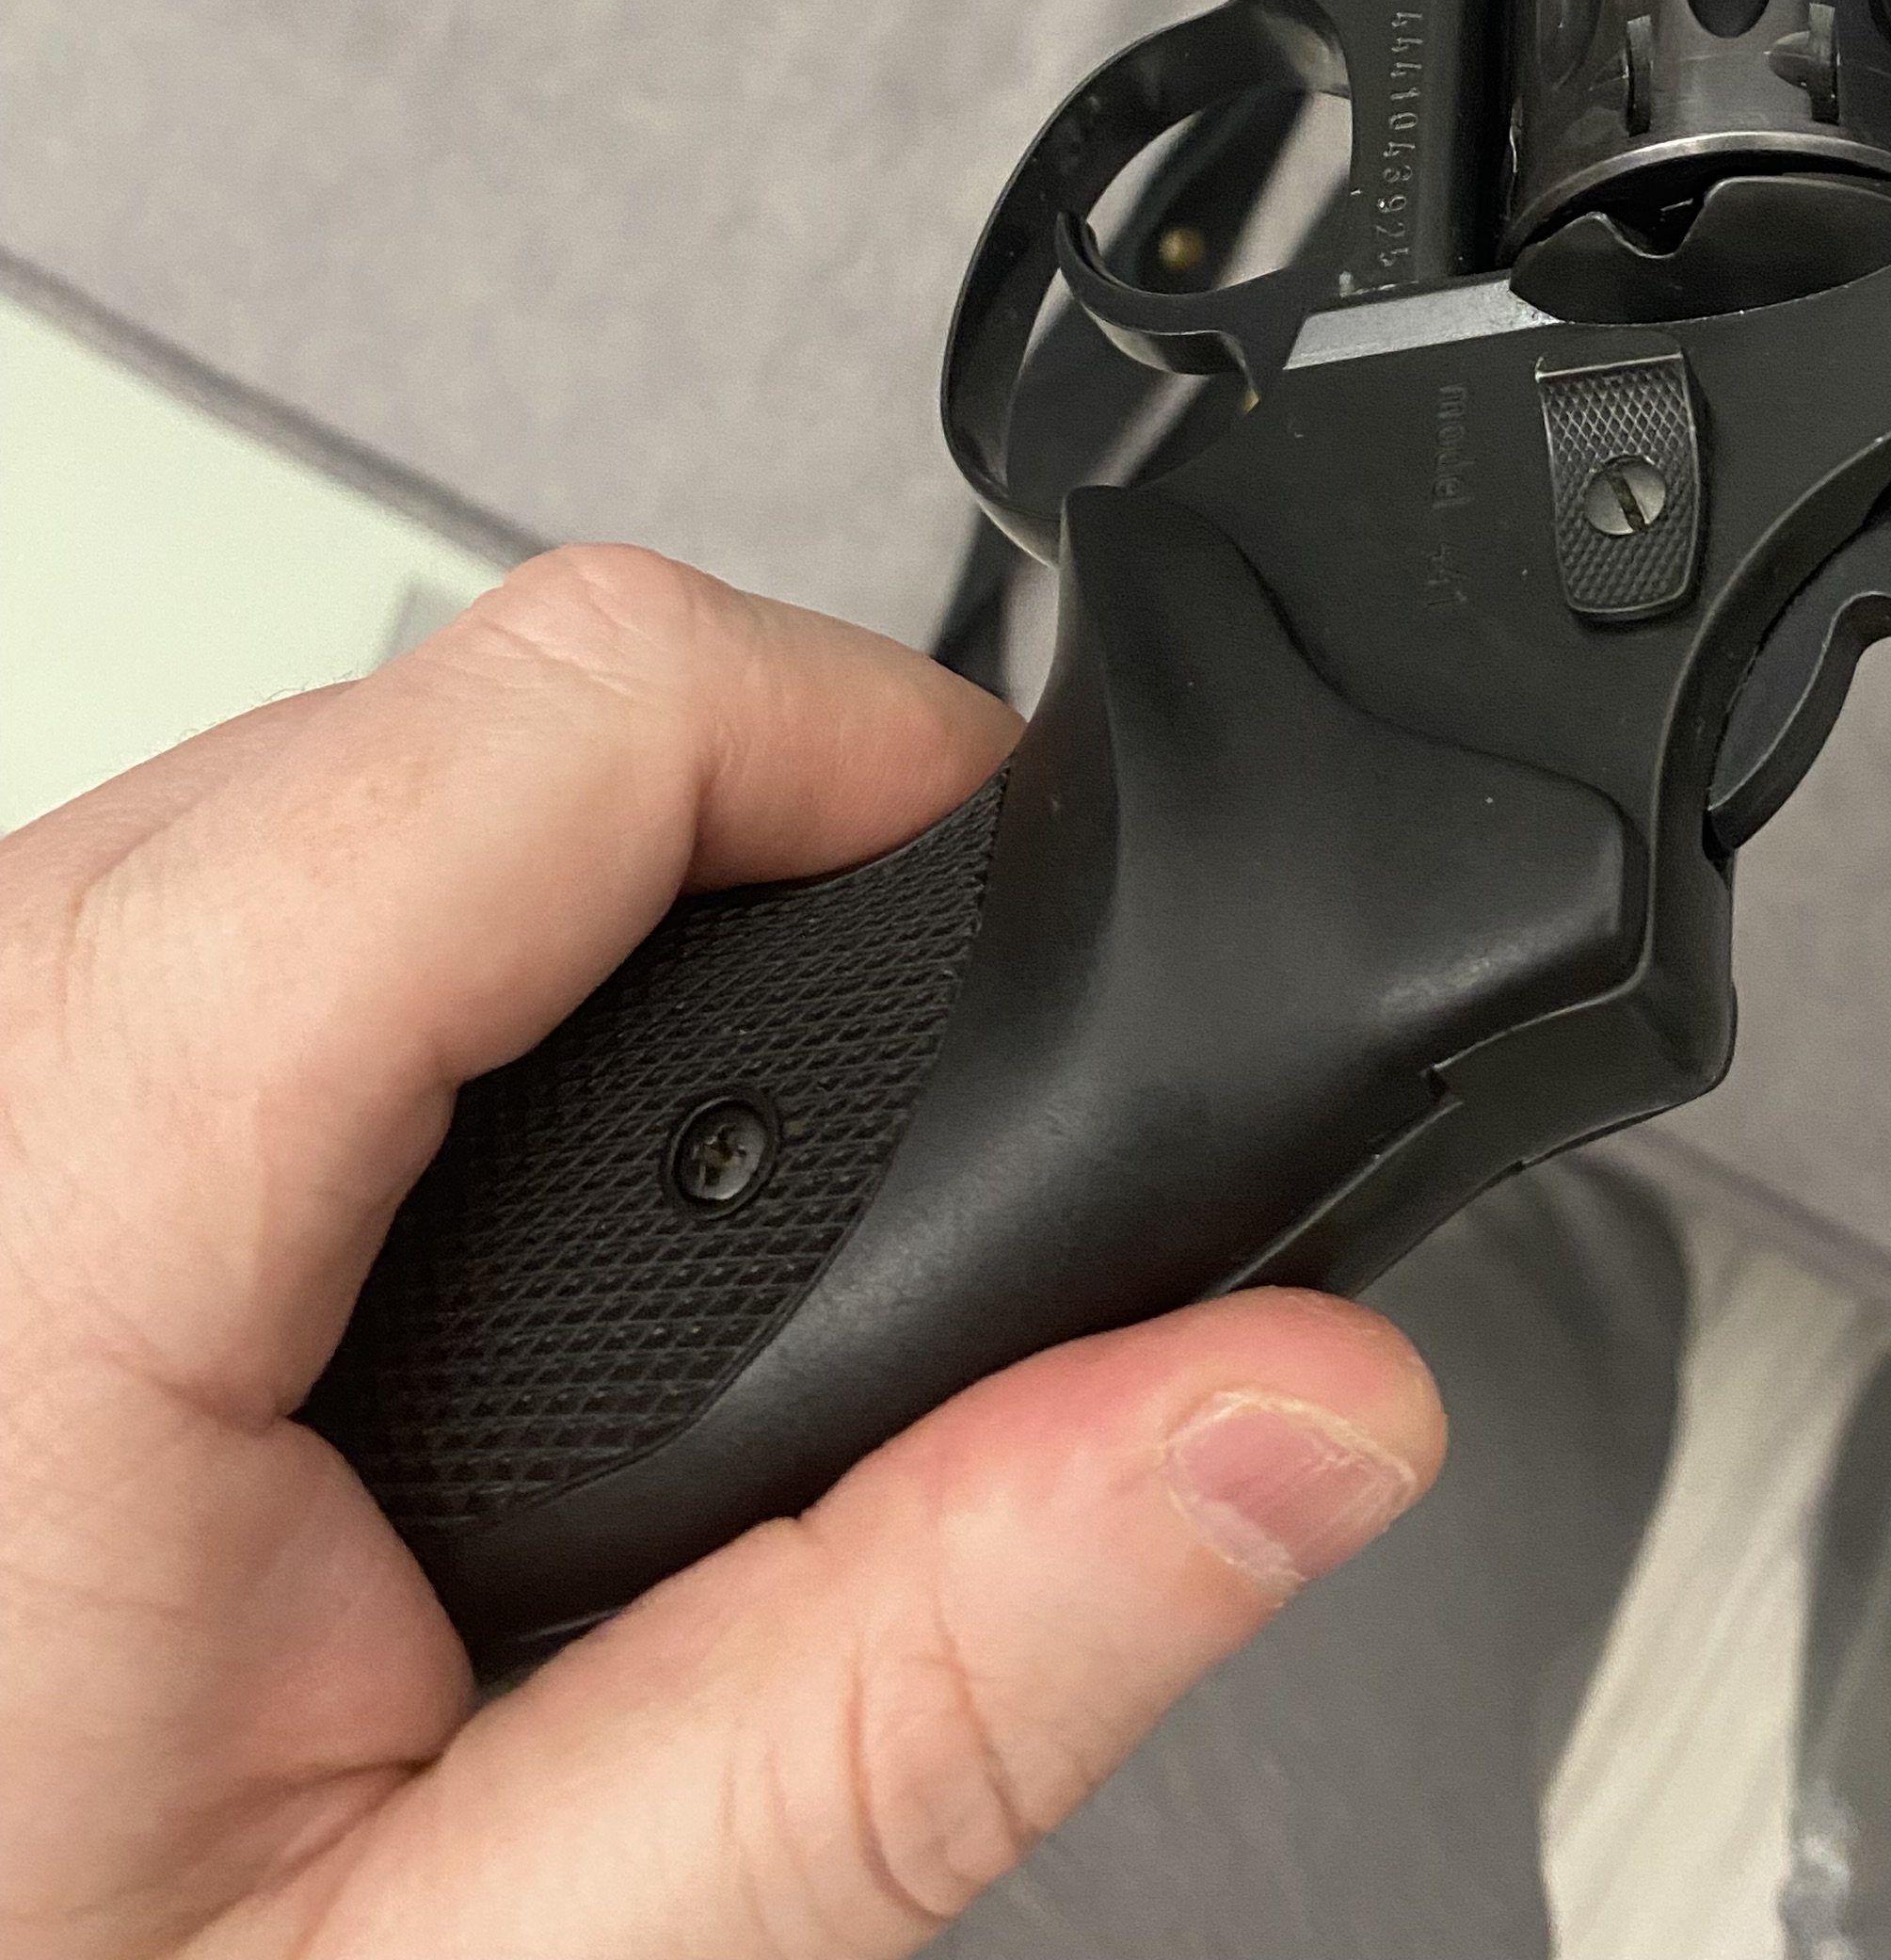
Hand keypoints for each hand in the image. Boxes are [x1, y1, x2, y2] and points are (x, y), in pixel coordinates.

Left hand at [0, 546, 1442, 1956]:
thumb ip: (907, 1689)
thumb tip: (1278, 1413)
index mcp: (62, 1205)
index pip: (577, 693)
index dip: (878, 752)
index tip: (1016, 918)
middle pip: (497, 706)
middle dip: (751, 888)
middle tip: (850, 1201)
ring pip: (376, 772)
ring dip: (586, 959)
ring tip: (646, 1283)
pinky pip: (249, 879)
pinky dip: (422, 1003)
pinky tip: (458, 1269)